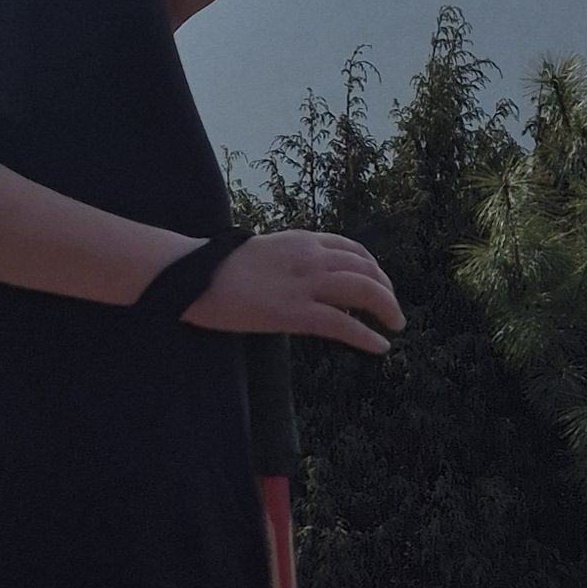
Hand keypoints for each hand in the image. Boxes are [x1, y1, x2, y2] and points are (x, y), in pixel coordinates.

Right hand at [185, 230, 404, 354]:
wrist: (191, 274)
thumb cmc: (216, 267)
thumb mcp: (261, 252)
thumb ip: (287, 259)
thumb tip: (300, 275)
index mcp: (300, 240)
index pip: (351, 249)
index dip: (373, 268)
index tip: (380, 284)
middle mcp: (309, 256)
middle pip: (365, 269)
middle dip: (387, 290)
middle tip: (392, 311)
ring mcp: (303, 284)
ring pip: (363, 290)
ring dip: (387, 308)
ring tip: (395, 325)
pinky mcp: (294, 312)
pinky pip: (343, 323)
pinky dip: (367, 335)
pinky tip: (380, 347)